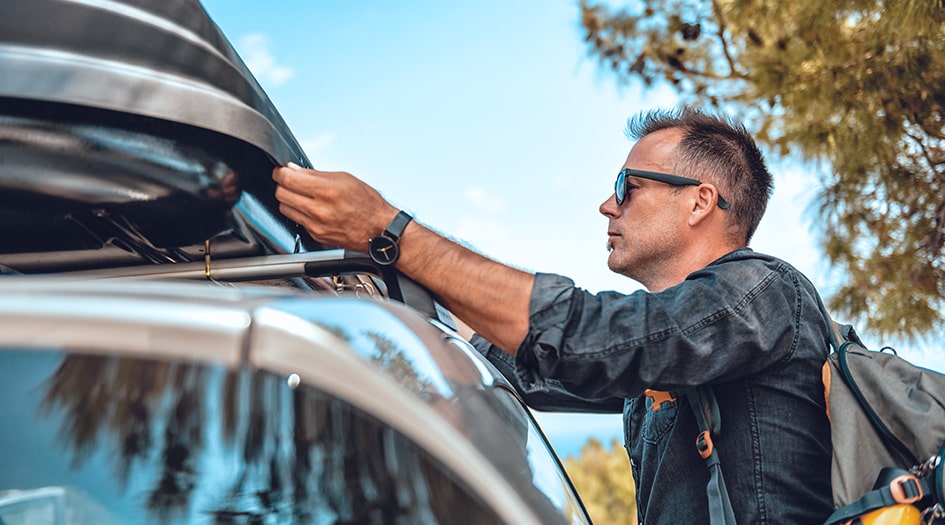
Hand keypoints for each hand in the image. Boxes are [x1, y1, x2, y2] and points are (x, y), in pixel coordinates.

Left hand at [272, 163, 398, 251]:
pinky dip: (300, 212)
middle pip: (281, 194)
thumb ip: (316, 174)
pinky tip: (311, 208)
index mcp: (326, 191)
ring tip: (300, 195)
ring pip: (285, 209)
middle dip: (283, 185)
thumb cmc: (368, 204)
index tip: (280, 170)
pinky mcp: (316, 236)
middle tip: (290, 181)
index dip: (280, 172)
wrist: (380, 231)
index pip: (287, 179)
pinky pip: (297, 221)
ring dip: (289, 200)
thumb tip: (295, 170)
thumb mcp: (345, 179)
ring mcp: (316, 226)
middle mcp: (318, 210)